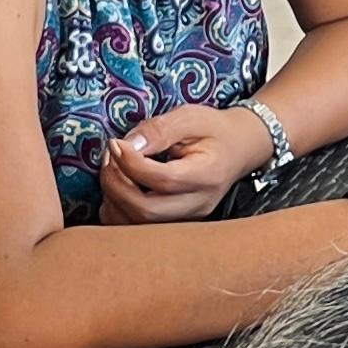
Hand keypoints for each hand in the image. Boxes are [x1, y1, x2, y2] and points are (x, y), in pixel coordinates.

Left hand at [99, 103, 273, 224]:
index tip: (116, 143)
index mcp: (208, 175)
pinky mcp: (175, 225)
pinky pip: (135, 230)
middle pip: (147, 211)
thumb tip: (127, 145)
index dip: (131, 163)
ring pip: (137, 226)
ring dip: (113, 199)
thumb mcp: (190, 117)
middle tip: (110, 157)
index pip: (163, 180)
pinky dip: (116, 211)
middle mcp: (199, 204)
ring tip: (113, 170)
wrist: (237, 150)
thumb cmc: (213, 131)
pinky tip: (119, 188)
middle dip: (116, 184)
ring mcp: (188, 220)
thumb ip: (159, 129)